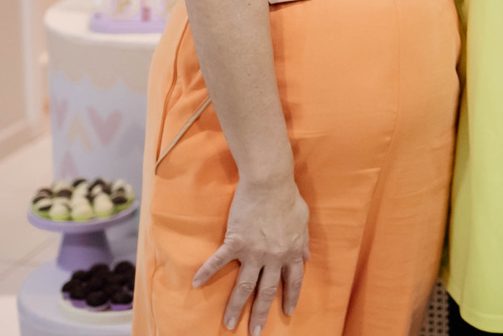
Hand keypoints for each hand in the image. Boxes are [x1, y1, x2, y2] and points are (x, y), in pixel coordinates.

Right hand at [193, 175, 309, 334]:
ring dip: (235, 307)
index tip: (286, 312)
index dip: (290, 297)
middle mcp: (273, 257)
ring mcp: (253, 252)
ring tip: (228, 324)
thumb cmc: (288, 198)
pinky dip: (207, 272)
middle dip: (260, 314)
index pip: (293, 281)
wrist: (269, 182)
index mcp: (290, 252)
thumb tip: (306, 258)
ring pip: (244, 286)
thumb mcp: (303, 221)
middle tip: (254, 333)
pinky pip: (219, 261)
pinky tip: (196, 284)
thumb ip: (303, 242)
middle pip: (266, 292)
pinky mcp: (235, 242)